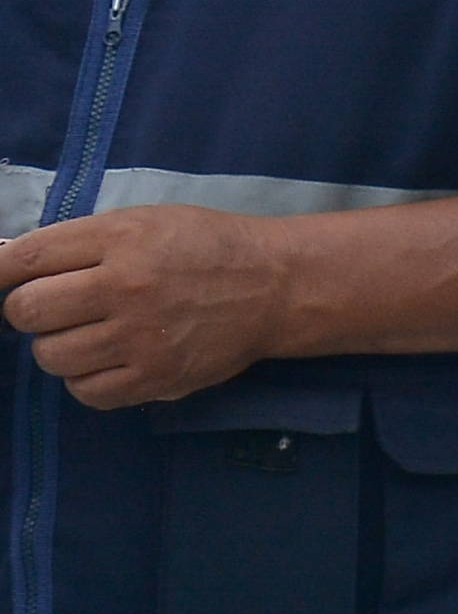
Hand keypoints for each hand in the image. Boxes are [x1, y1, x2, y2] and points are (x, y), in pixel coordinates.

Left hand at [0, 204, 298, 409]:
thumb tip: (15, 269)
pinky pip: (85, 391)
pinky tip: (106, 361)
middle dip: (28, 310)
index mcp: (120, 238)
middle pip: (27, 310)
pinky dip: (85, 379)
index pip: (25, 258)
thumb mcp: (144, 222)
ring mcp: (140, 336)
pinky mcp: (157, 376)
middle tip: (54, 310)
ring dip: (57, 346)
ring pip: (51, 355)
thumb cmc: (204, 248)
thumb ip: (83, 242)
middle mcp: (125, 286)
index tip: (0, 281)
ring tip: (86, 336)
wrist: (275, 286)